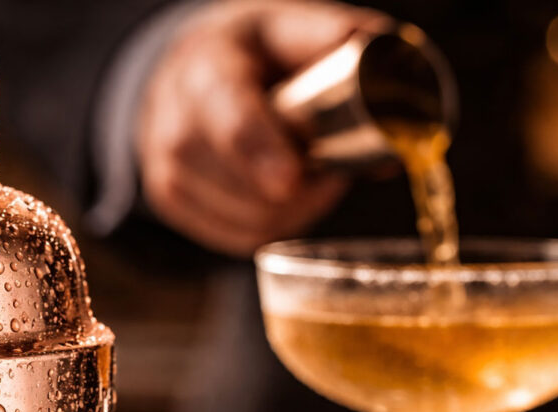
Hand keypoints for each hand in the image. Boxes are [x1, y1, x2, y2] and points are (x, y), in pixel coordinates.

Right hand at [136, 0, 388, 256]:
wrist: (188, 69)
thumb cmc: (250, 52)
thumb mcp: (288, 27)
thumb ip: (332, 43)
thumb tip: (390, 87)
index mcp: (209, 69)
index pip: (228, 120)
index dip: (260, 152)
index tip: (292, 179)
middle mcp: (176, 121)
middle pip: (238, 183)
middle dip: (299, 190)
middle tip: (331, 171)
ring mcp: (166, 166)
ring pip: (244, 218)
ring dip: (292, 210)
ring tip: (309, 180)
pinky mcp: (170, 199)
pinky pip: (235, 237)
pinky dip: (271, 225)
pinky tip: (283, 199)